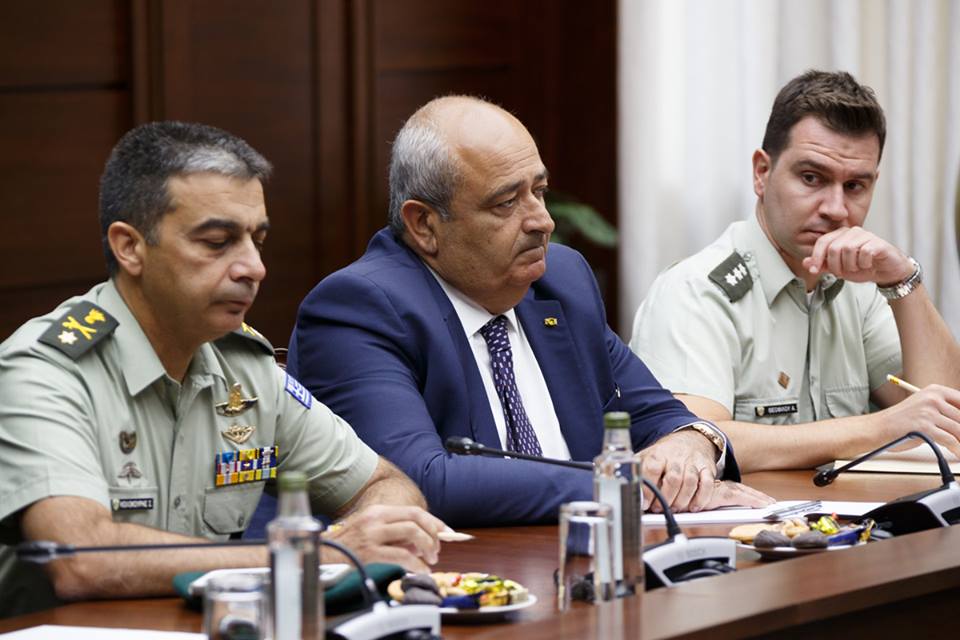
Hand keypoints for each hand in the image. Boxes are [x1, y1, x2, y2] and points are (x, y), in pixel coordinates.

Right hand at [329, 505, 446, 573]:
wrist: (324, 554)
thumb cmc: (350, 543)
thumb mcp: (373, 530)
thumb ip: (396, 534)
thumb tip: (421, 543)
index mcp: (379, 511)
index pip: (414, 511)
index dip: (434, 521)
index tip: (446, 532)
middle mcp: (377, 519)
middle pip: (416, 520)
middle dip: (433, 534)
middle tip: (437, 549)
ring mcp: (373, 535)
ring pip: (412, 534)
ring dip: (427, 547)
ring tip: (431, 559)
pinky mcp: (370, 552)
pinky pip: (401, 556)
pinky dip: (416, 563)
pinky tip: (421, 569)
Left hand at [636, 431, 772, 512]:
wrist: (689, 439)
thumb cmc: (665, 455)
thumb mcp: (647, 456)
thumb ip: (637, 471)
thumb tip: (625, 490)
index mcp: (658, 453)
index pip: (652, 468)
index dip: (648, 488)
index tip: (645, 503)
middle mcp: (676, 457)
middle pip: (673, 478)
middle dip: (666, 498)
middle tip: (659, 509)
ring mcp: (693, 462)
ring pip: (690, 482)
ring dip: (682, 501)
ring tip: (674, 509)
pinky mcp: (707, 468)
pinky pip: (707, 484)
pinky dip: (702, 498)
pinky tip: (694, 507)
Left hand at [803, 226, 912, 284]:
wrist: (886, 271)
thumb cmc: (862, 267)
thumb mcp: (838, 269)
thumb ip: (822, 265)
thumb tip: (805, 263)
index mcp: (840, 235)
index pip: (822, 242)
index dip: (816, 257)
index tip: (814, 271)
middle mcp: (852, 232)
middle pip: (833, 248)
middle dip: (835, 265)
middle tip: (842, 273)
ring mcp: (866, 235)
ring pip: (848, 250)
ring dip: (850, 266)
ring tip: (856, 268)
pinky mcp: (878, 242)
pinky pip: (864, 252)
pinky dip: (864, 263)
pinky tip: (868, 265)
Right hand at [873, 384, 959, 458]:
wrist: (878, 428)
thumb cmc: (902, 421)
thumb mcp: (924, 408)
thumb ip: (945, 412)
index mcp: (935, 391)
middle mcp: (933, 398)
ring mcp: (928, 412)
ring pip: (959, 430)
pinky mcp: (924, 427)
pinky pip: (950, 441)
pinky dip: (957, 450)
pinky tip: (958, 454)